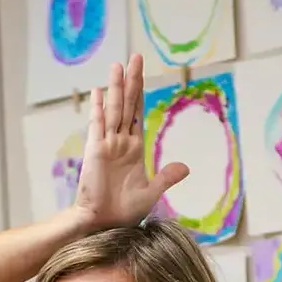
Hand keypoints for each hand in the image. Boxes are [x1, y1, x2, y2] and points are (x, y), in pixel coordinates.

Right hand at [72, 55, 187, 230]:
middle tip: (136, 56)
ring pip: (114, 110)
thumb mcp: (150, 193)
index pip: (137, 114)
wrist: (103, 225)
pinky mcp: (95, 152)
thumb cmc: (123, 213)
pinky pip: (97, 125)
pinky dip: (99, 109)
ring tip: (118, 65)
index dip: (140, 93)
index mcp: (133, 149)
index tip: (141, 73)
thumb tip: (186, 167)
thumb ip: (166, 177)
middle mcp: (120, 143)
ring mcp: (106, 145)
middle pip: (127, 105)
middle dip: (131, 81)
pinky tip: (99, 92)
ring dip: (116, 88)